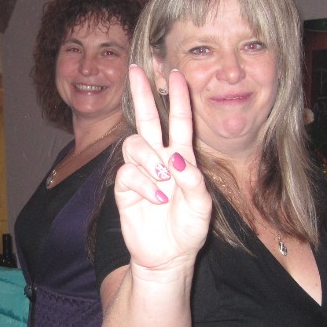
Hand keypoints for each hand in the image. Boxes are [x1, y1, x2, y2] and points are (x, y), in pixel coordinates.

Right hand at [115, 66, 210, 273]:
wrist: (167, 257)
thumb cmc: (188, 230)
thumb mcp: (202, 207)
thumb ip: (193, 181)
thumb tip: (175, 159)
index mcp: (182, 159)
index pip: (179, 122)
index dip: (177, 98)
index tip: (175, 73)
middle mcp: (159, 160)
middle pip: (148, 120)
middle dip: (142, 95)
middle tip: (136, 70)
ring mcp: (140, 173)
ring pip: (135, 144)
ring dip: (149, 159)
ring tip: (163, 181)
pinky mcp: (124, 188)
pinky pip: (127, 172)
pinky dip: (142, 182)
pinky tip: (154, 199)